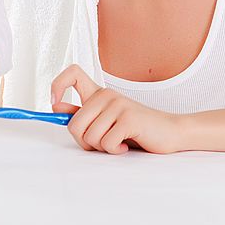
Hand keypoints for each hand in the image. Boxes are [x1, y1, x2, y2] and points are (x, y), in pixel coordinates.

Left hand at [51, 64, 181, 154]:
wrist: (169, 132)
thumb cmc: (136, 129)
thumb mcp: (106, 120)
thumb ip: (82, 114)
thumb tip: (56, 106)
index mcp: (99, 94)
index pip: (73, 73)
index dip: (57, 85)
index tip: (54, 104)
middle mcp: (106, 95)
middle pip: (74, 124)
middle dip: (85, 142)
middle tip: (103, 142)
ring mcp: (118, 105)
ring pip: (90, 137)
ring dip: (102, 148)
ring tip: (118, 142)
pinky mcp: (128, 118)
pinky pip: (107, 143)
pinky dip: (115, 151)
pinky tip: (126, 145)